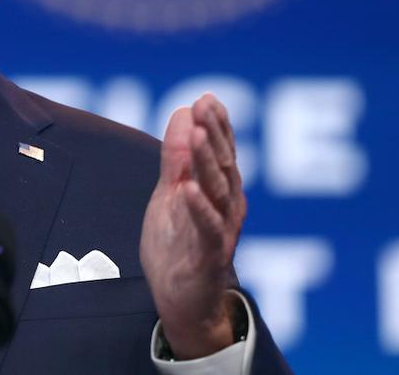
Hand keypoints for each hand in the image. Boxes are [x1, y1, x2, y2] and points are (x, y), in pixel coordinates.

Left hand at [139, 93, 245, 358]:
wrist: (181, 300)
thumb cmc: (178, 244)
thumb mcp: (171, 194)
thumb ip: (177, 158)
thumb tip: (182, 113)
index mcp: (220, 190)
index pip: (222, 152)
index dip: (218, 125)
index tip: (208, 99)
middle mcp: (227, 207)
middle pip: (224, 165)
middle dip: (215, 134)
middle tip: (205, 106)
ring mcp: (221, 230)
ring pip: (218, 191)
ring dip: (208, 161)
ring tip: (197, 134)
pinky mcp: (210, 256)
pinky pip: (208, 229)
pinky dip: (199, 208)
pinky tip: (189, 189)